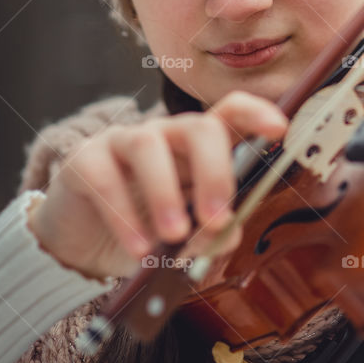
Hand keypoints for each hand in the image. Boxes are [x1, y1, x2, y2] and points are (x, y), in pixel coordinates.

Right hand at [26, 91, 287, 280]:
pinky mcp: (84, 159)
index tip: (279, 130)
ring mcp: (124, 141)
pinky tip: (137, 249)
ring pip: (148, 145)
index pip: (231, 113)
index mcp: (199, 149)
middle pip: (199, 128)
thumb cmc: (148, 230)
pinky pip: (105, 178)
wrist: (84, 243)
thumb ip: (211, 235)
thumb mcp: (187, 238)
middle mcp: (166, 134)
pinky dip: (123, 217)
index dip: (256, 114)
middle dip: (214, 172)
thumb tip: (227, 232)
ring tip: (172, 237)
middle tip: (217, 220)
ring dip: (165, 195)